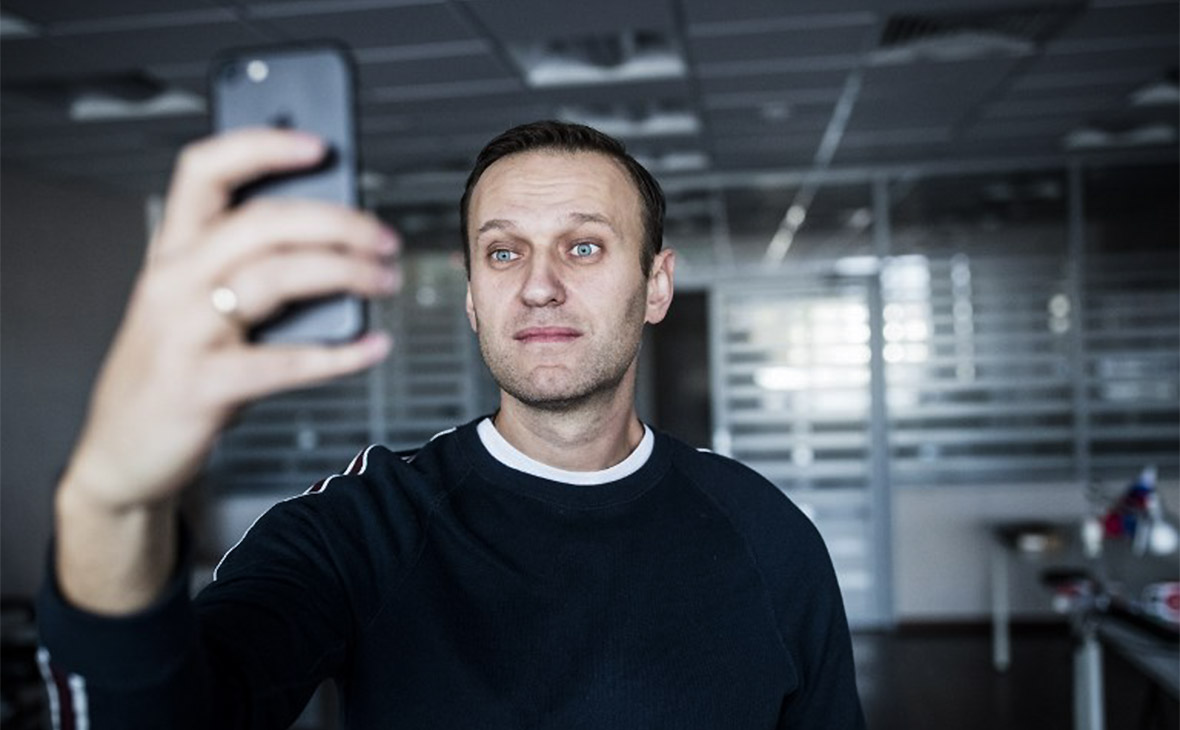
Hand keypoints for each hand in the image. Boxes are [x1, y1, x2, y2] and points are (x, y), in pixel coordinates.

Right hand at [61, 128, 399, 510]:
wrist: (119, 455)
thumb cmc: (171, 373)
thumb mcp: (194, 308)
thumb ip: (245, 271)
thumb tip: (333, 242)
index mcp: (172, 252)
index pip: (205, 170)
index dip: (261, 146)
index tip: (318, 146)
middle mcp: (173, 281)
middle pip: (263, 222)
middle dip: (337, 221)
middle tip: (384, 237)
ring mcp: (183, 332)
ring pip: (276, 277)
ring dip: (346, 273)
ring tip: (384, 280)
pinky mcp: (201, 385)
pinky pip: (284, 362)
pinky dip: (339, 354)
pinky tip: (372, 347)